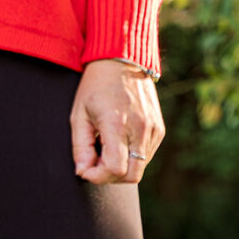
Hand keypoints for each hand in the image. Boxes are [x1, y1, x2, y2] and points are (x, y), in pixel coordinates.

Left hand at [70, 59, 163, 185]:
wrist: (122, 61)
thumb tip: (83, 172)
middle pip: (131, 176)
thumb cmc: (95, 87)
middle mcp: (140, 129)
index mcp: (117, 124)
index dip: (98, 177)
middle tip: (96, 164)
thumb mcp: (79, 114)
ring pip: (140, 168)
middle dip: (110, 177)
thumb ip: (80, 147)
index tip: (86, 169)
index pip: (115, 169)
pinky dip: (132, 157)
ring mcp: (153, 129)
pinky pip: (147, 156)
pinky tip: (119, 142)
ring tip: (105, 148)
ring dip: (121, 168)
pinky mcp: (159, 129)